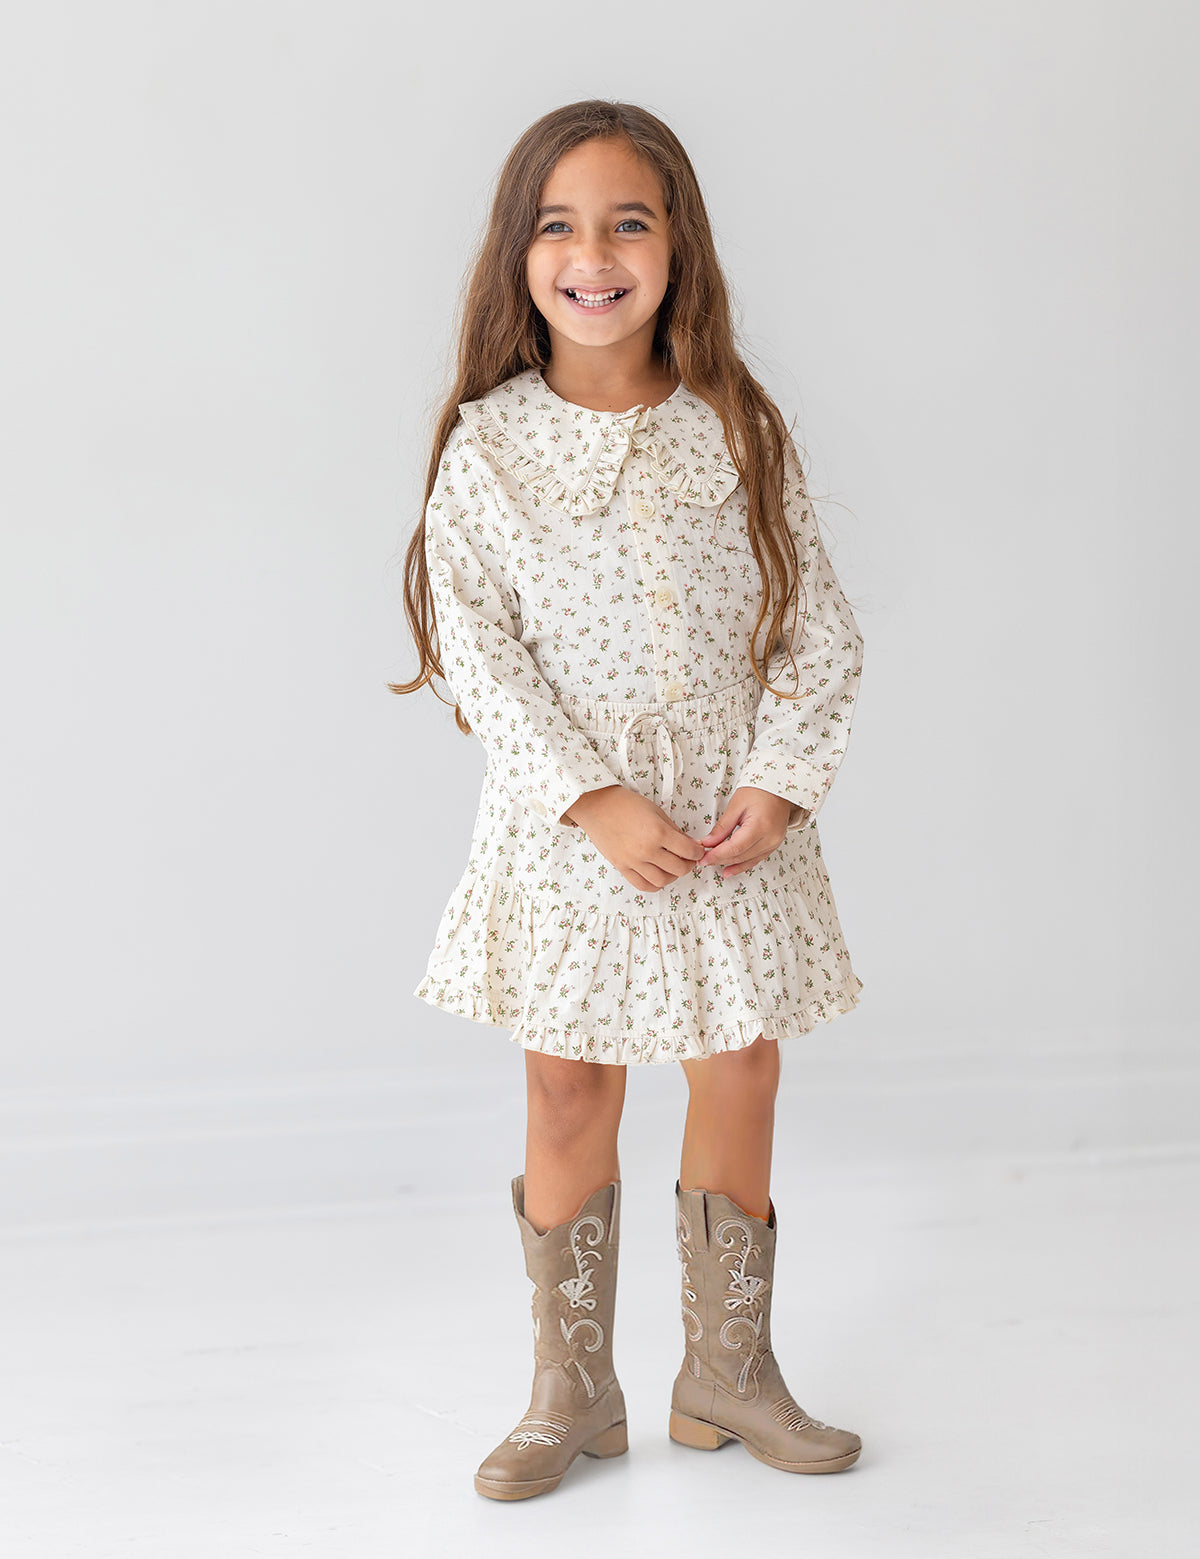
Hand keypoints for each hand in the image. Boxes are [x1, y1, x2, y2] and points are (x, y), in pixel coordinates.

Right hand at [564, 785, 708, 891]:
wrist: (597, 806)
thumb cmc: (625, 804)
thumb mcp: (656, 811)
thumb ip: (674, 830)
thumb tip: (688, 844)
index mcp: (658, 832)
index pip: (688, 851)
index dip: (697, 852)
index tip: (698, 851)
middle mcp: (647, 850)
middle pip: (678, 869)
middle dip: (688, 865)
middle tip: (688, 859)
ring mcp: (633, 861)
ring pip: (662, 881)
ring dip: (672, 876)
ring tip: (672, 867)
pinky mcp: (622, 867)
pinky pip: (642, 885)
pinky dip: (654, 884)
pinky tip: (657, 875)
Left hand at [694, 787, 795, 878]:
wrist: (778, 787)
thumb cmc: (760, 790)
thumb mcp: (736, 805)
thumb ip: (722, 827)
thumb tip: (708, 843)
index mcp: (761, 826)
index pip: (734, 848)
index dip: (717, 855)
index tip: (703, 858)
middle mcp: (770, 838)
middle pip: (740, 856)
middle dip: (720, 860)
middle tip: (704, 860)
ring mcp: (774, 843)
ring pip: (748, 860)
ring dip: (730, 865)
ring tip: (713, 866)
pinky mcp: (774, 844)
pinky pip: (756, 859)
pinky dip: (742, 864)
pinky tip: (731, 869)